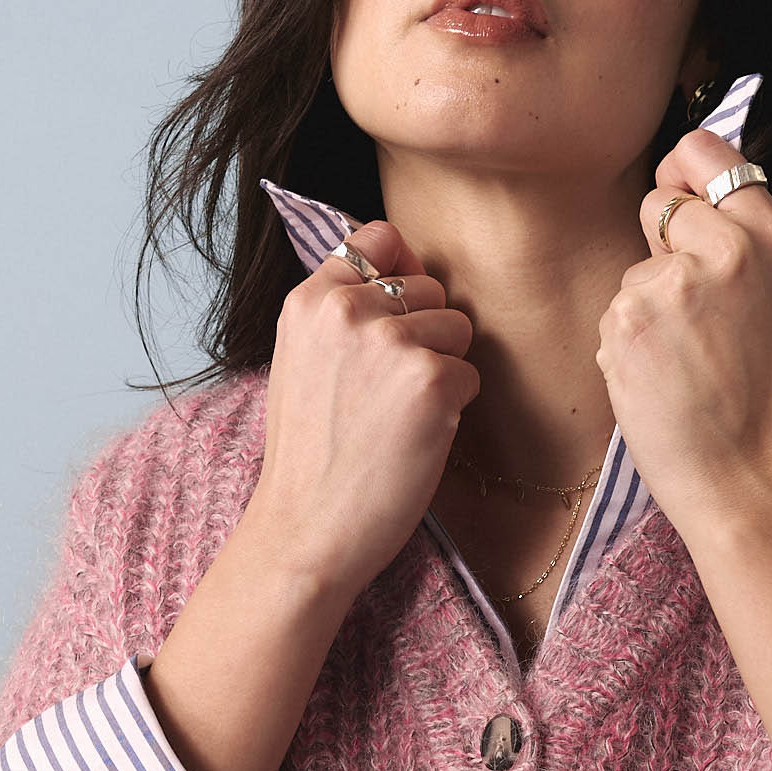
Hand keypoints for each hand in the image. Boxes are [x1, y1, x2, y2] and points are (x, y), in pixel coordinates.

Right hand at [242, 219, 479, 605]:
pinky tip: (414, 438)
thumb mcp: (301, 362)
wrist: (304, 531)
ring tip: (398, 416)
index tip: (396, 315)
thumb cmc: (309, 458)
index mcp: (310, 300)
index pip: (379, 239)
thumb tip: (406, 274)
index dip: (401, 274)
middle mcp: (347, 309)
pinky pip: (470, 374)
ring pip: (457, 327)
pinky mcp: (429, 380)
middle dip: (426, 334)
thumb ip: (341, 314)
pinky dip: (454, 408)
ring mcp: (389, 342)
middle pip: (429, 288)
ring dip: (443, 369)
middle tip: (386, 394)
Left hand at [594, 128, 771, 541]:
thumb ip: (738, 236)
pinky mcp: (629, 319)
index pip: (703, 150)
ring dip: (646, 309)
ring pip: (633, 269)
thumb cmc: (758, 392)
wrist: (746, 475)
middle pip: (658, 203)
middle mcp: (727, 248)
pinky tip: (661, 378)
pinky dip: (627, 344)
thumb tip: (677, 188)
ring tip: (685, 360)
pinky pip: (613, 311)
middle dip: (662, 248)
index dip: (683, 178)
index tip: (686, 209)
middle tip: (697, 314)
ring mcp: (673, 283)